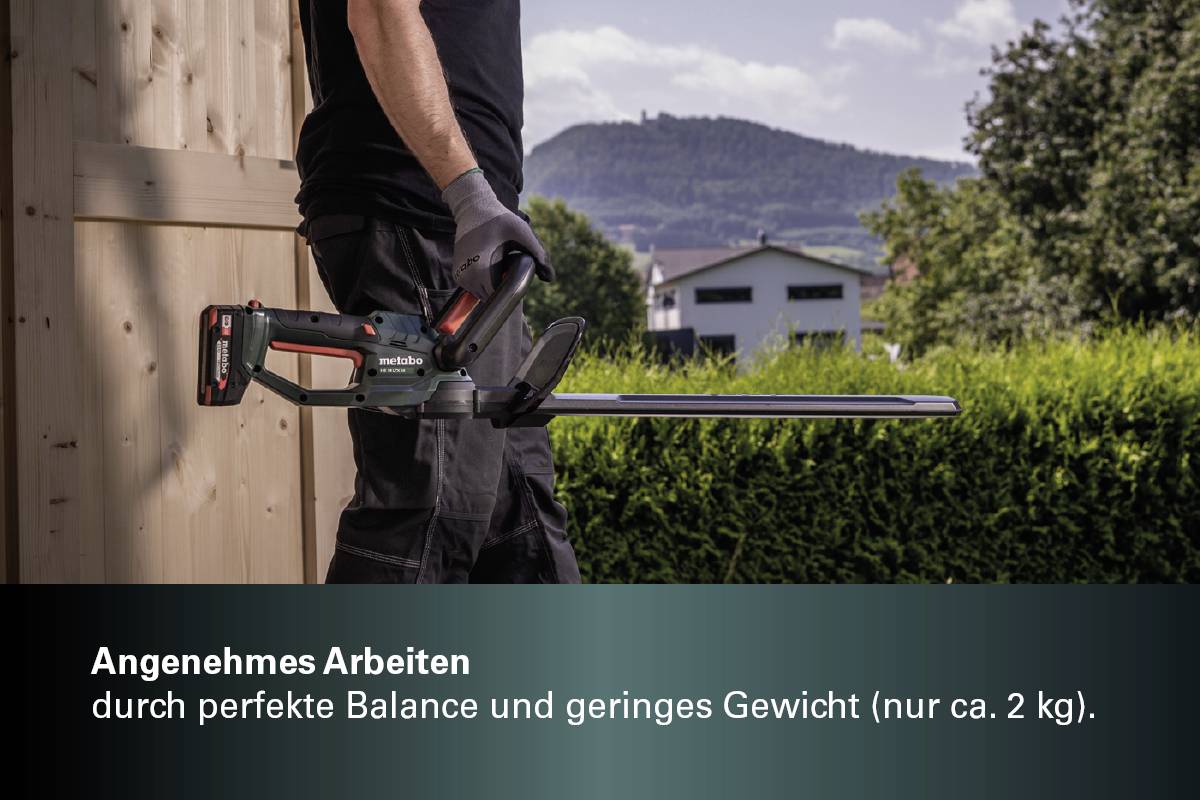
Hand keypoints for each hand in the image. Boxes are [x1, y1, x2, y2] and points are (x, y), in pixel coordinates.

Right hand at [442, 170, 553, 299]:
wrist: (473, 208)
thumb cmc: (499, 219)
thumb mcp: (522, 231)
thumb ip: (539, 252)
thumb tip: (550, 278)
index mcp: (480, 270)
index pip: (497, 298)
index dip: (512, 296)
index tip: (519, 285)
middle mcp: (467, 277)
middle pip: (491, 298)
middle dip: (504, 290)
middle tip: (512, 270)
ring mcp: (460, 277)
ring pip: (483, 294)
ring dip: (494, 286)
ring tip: (501, 265)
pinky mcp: (458, 274)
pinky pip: (476, 288)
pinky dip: (486, 282)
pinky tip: (492, 265)